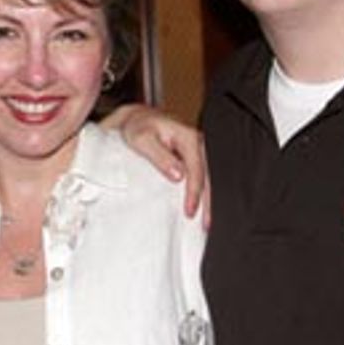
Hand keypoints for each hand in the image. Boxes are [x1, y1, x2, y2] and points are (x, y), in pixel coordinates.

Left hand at [103, 103, 209, 223]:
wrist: (136, 119)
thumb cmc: (138, 127)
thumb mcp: (142, 139)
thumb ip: (160, 156)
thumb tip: (178, 175)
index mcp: (188, 138)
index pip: (196, 169)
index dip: (194, 192)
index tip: (190, 210)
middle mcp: (196, 144)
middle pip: (206, 177)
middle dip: (207, 202)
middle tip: (204, 224)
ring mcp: (195, 152)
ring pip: (205, 179)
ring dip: (206, 201)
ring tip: (204, 223)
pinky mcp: (190, 159)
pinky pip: (198, 178)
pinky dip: (200, 195)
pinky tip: (198, 209)